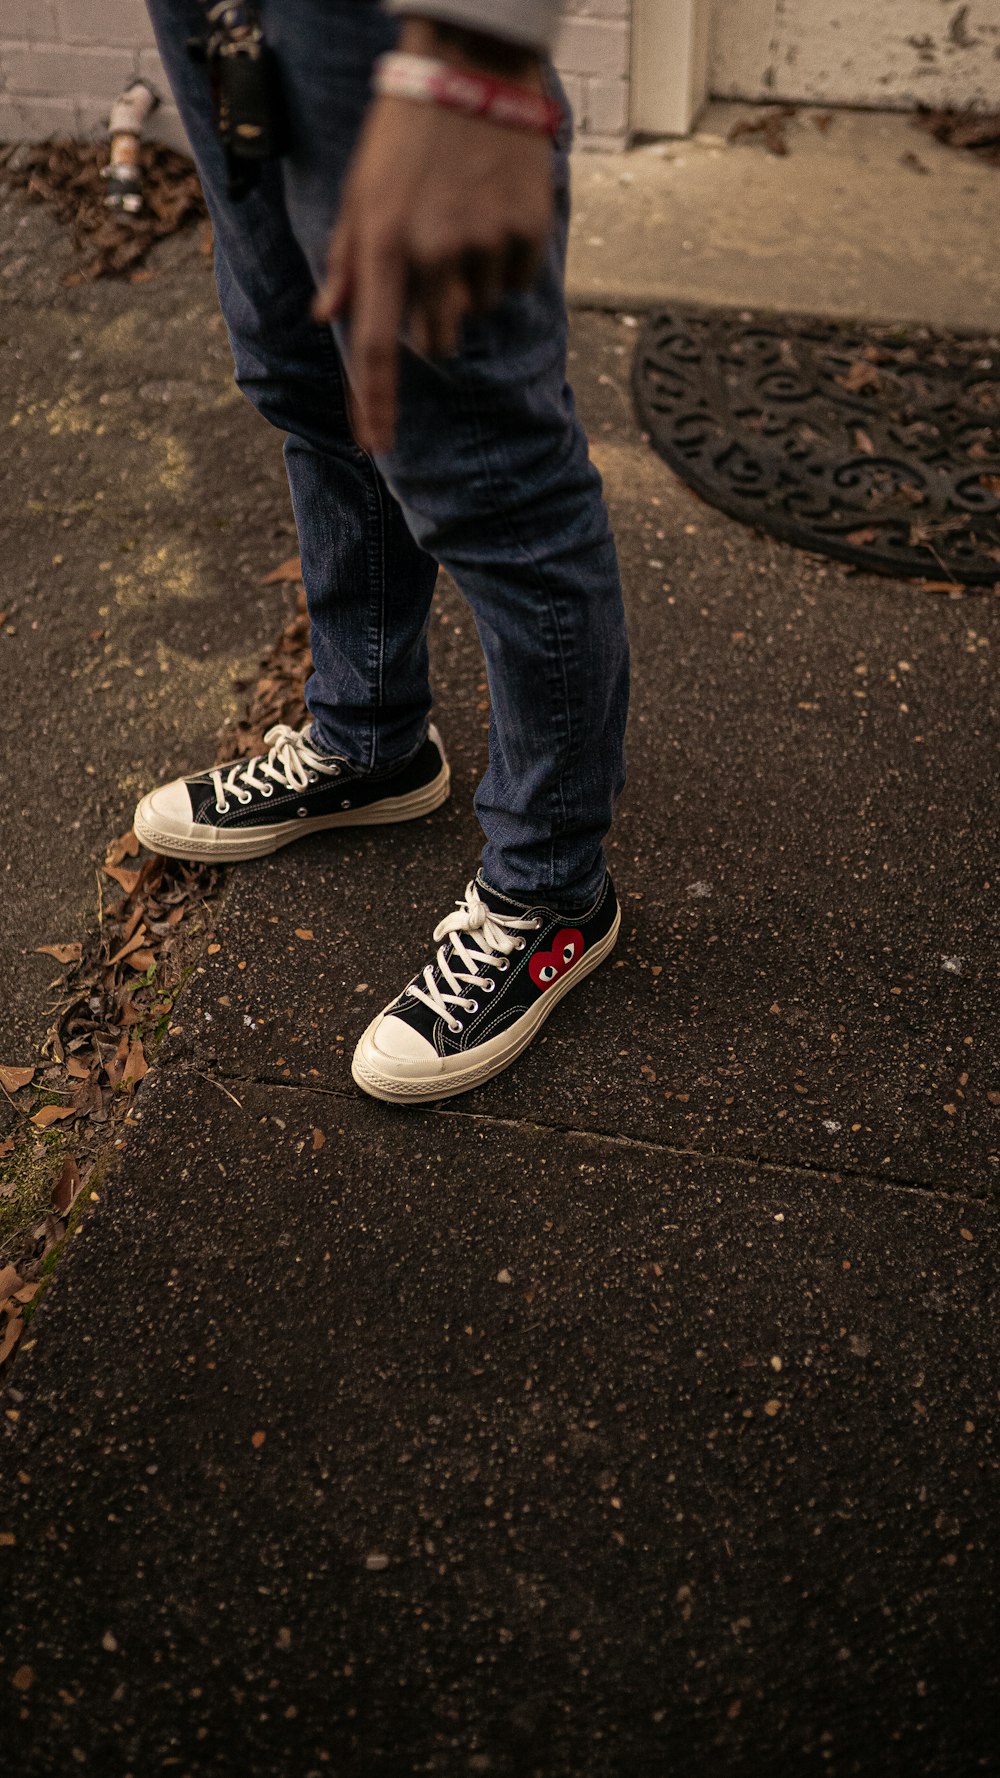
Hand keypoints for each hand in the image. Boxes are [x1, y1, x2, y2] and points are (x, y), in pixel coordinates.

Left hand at [313, 29, 553, 453]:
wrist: (470, 71)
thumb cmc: (405, 133)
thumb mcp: (359, 192)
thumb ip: (346, 260)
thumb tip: (329, 315)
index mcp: (383, 245)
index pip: (375, 345)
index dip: (376, 402)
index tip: (376, 445)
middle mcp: (432, 253)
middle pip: (434, 342)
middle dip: (431, 323)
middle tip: (432, 268)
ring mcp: (482, 245)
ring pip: (476, 311)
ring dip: (469, 287)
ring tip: (462, 224)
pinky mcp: (524, 233)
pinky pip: (513, 284)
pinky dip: (504, 265)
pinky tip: (492, 216)